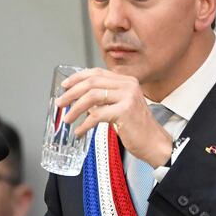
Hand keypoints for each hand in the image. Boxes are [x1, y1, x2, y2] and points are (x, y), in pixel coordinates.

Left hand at [56, 68, 171, 167]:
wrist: (154, 143)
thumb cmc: (137, 128)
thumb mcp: (121, 106)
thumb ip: (105, 99)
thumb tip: (81, 99)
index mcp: (126, 81)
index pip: (97, 72)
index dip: (78, 77)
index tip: (65, 85)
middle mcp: (128, 85)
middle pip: (92, 82)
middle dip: (72, 93)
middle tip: (61, 103)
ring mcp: (127, 97)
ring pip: (92, 97)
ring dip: (75, 108)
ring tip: (67, 119)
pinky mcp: (125, 111)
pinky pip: (97, 115)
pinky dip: (85, 124)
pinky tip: (80, 131)